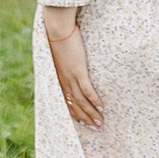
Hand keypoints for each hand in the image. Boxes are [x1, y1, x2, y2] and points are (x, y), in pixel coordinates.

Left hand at [42, 8, 102, 126]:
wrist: (57, 30)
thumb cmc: (60, 39)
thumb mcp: (62, 55)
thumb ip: (67, 62)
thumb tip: (73, 64)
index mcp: (60, 79)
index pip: (67, 102)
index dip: (76, 114)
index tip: (83, 122)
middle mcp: (64, 82)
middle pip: (75, 106)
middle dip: (86, 118)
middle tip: (96, 127)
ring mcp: (71, 77)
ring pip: (82, 102)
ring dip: (91, 114)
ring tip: (100, 122)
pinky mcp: (78, 71)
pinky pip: (87, 91)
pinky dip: (94, 100)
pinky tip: (101, 107)